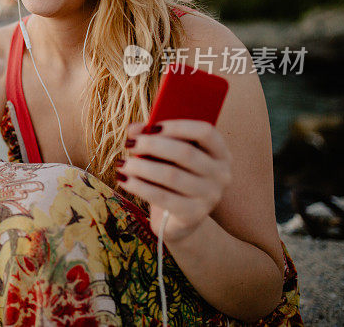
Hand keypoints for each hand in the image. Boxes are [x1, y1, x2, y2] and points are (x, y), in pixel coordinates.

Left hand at [116, 120, 232, 243]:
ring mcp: (210, 196)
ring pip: (171, 175)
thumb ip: (153, 135)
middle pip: (185, 153)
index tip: (151, 126)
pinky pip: (162, 197)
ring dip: (141, 167)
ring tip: (122, 164)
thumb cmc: (173, 175)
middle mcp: (220, 174)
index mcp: (219, 153)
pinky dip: (138, 186)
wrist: (179, 217)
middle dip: (152, 145)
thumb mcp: (166, 154)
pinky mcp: (194, 215)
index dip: (178, 126)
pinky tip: (123, 180)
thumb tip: (134, 129)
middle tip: (129, 144)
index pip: (205, 132)